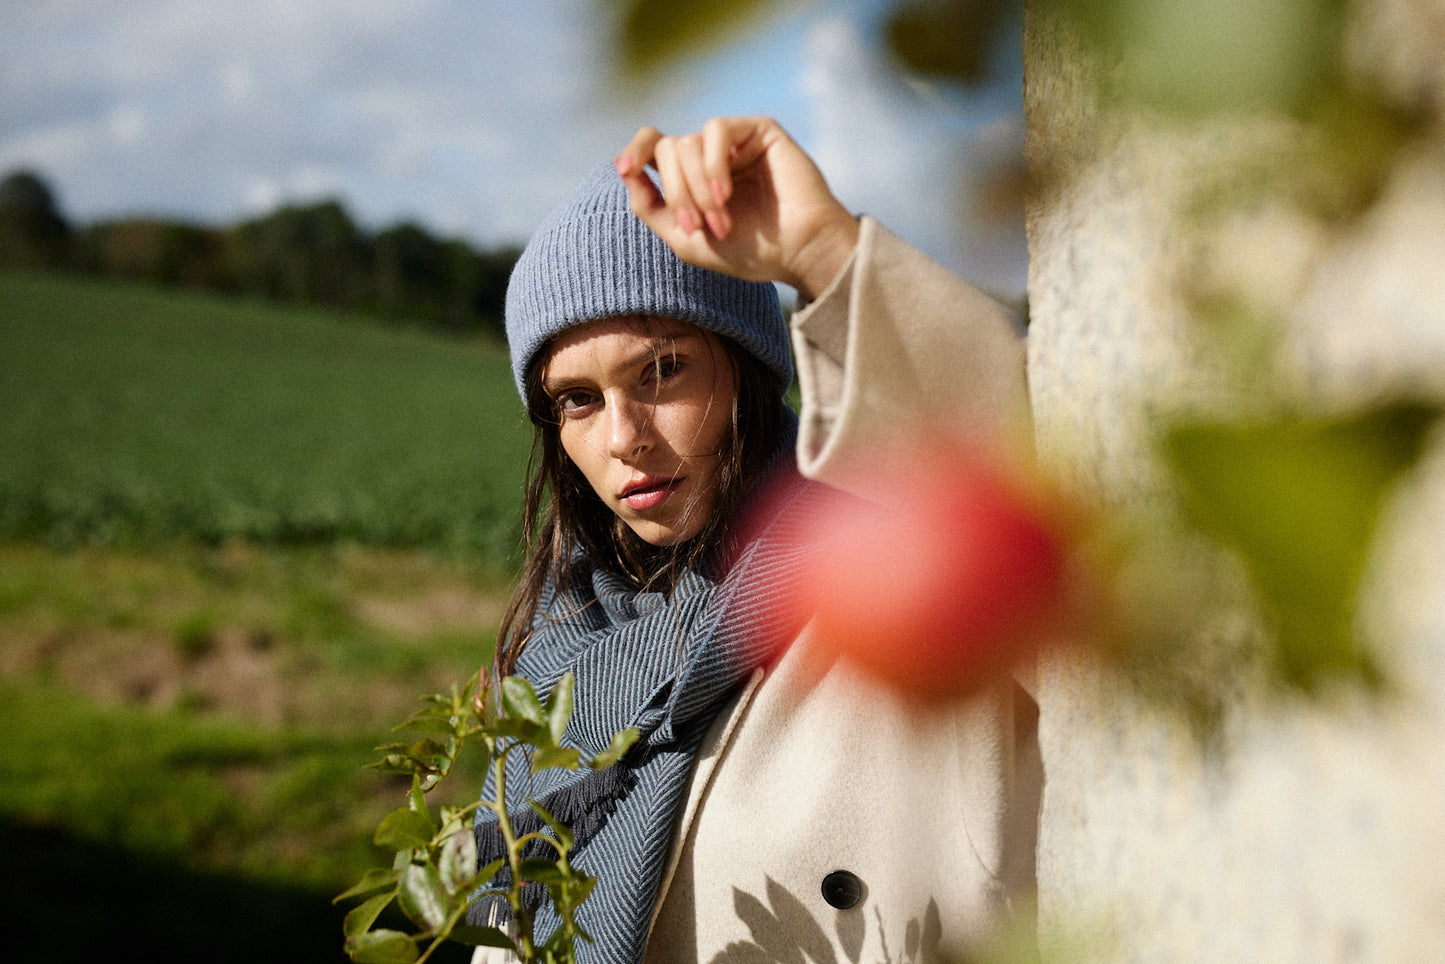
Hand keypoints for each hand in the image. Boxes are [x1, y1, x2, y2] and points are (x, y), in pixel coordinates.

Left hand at [615, 117, 859, 302]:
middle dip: (677, 194)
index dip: (634, 151)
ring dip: (698, 190)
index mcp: (692, 178)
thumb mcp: (686, 240)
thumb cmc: (749, 252)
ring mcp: (734, 142)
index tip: (625, 169)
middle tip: (702, 227)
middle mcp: (710, 155)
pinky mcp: (758, 130)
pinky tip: (727, 194)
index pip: (653, 146)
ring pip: (687, 143)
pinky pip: (715, 130)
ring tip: (722, 221)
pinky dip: (713, 165)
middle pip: (667, 149)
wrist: (798, 253)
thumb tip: (624, 169)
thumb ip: (650, 207)